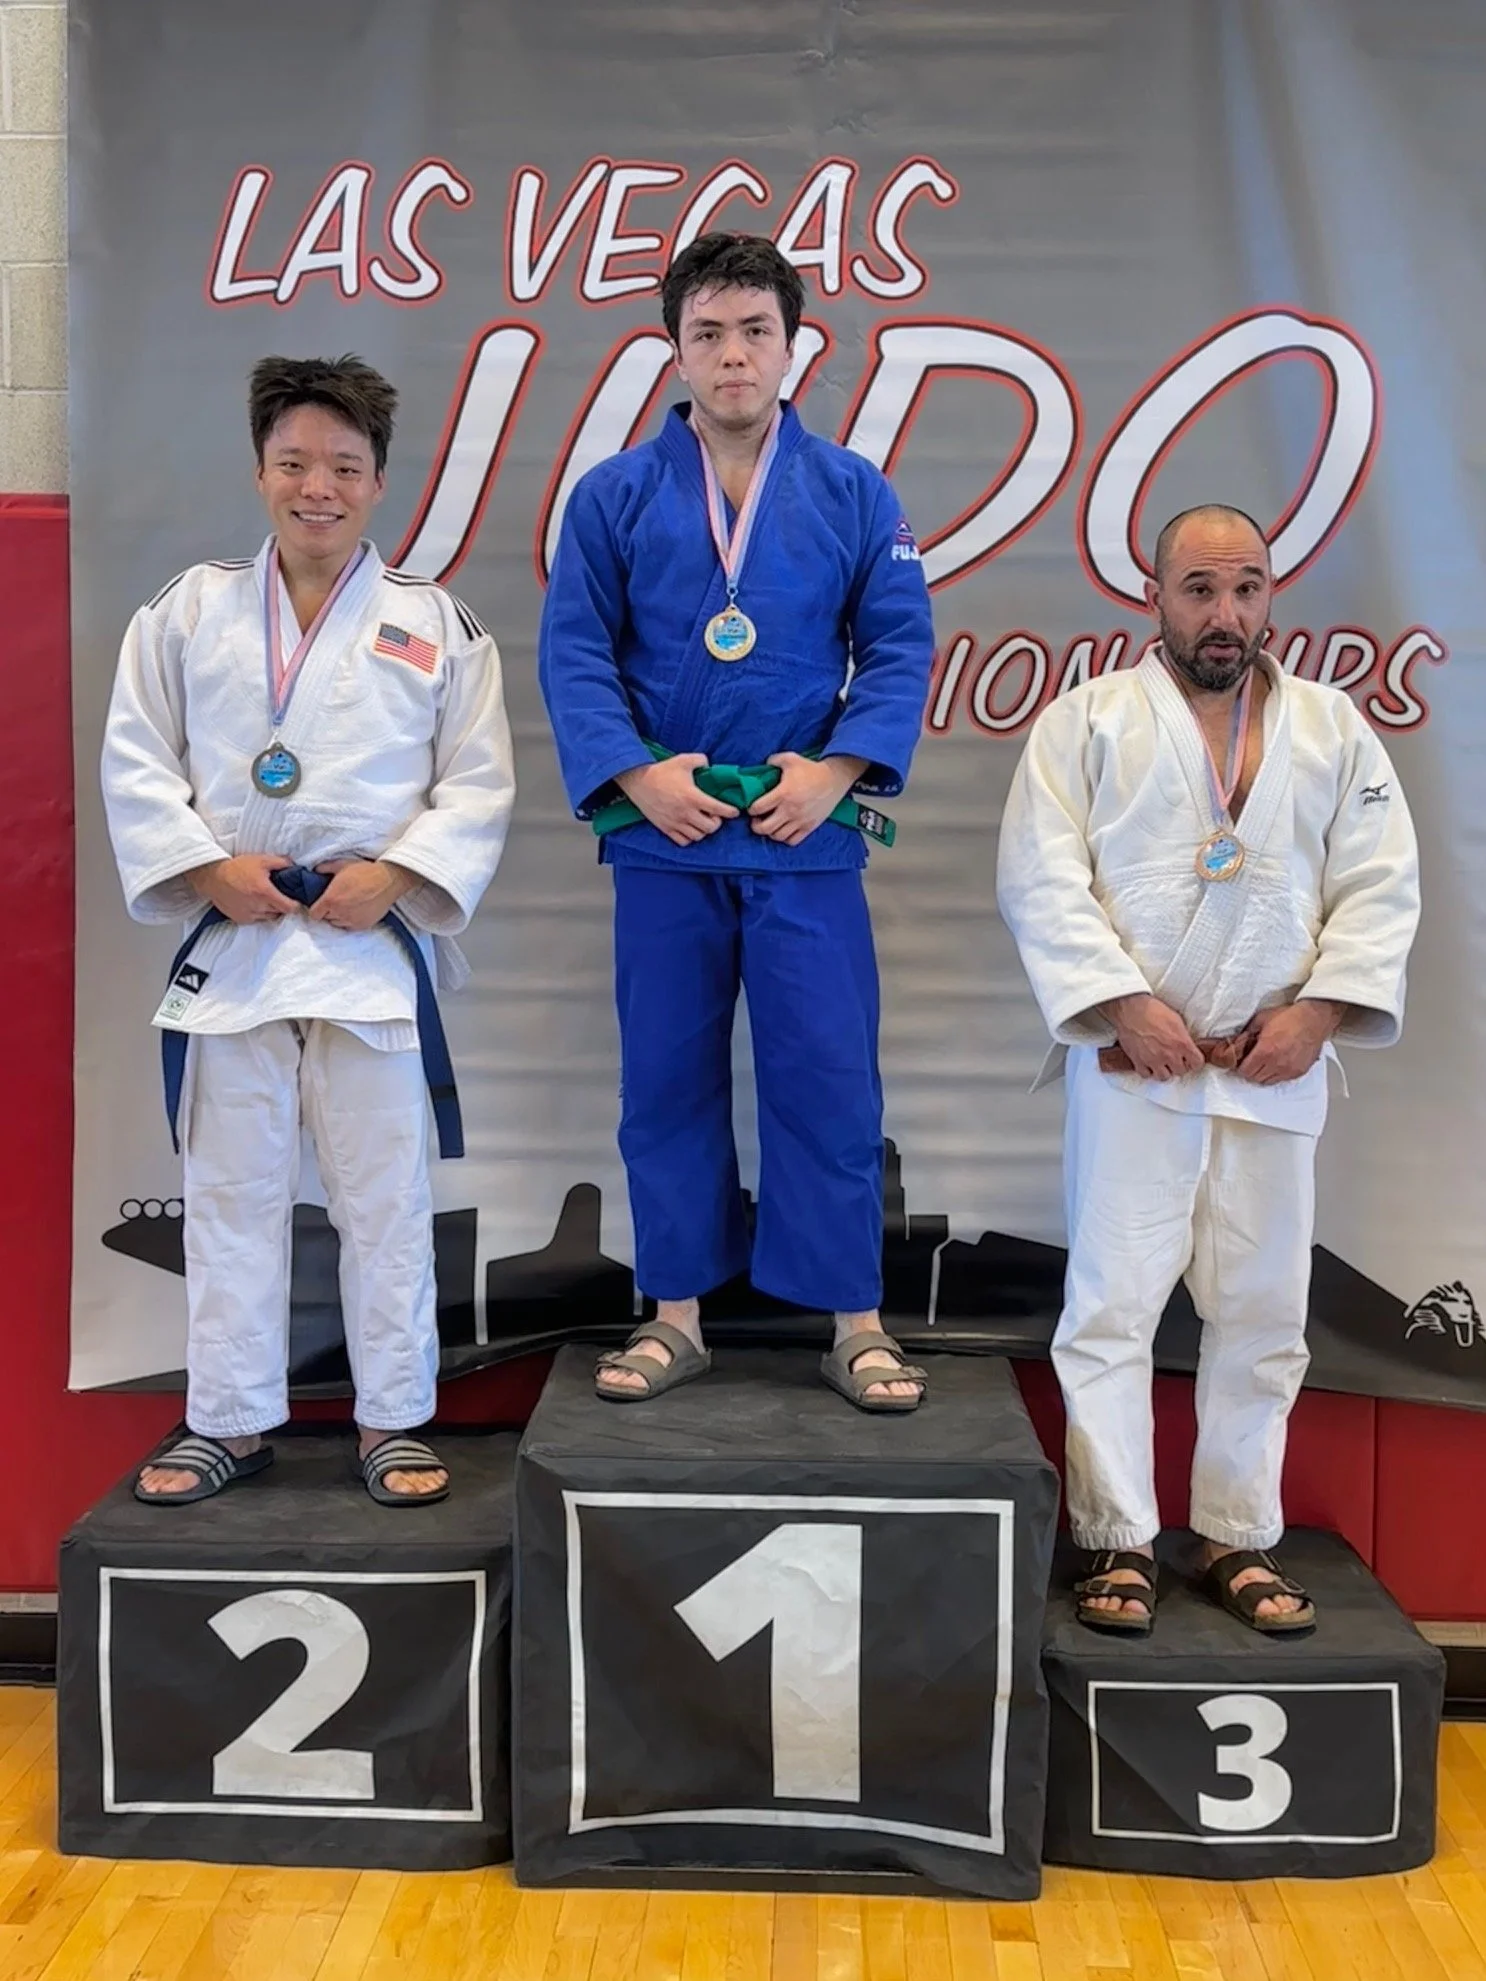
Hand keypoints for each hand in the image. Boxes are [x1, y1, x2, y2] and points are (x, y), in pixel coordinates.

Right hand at [187, 853, 295, 924]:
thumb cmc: (236, 868)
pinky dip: (259, 913)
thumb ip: (282, 863)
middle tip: (279, 894)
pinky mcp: (240, 919)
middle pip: (280, 912)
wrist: (213, 877)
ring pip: (269, 916)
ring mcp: (249, 914)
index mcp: (265, 892)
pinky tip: (254, 902)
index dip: (295, 904)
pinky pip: (256, 919)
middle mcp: (258, 906)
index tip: (295, 899)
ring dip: (271, 909)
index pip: (290, 908)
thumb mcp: (261, 860)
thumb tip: (295, 867)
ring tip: (265, 897)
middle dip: (282, 904)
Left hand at [309, 859, 417, 931]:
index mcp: (330, 899)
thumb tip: (316, 870)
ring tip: (348, 905)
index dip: (316, 908)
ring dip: (339, 916)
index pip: (314, 914)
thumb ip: (325, 868)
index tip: (321, 903)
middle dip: (328, 911)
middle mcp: (339, 913)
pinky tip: (357, 910)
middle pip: (326, 918)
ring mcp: (351, 920)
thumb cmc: (365, 871)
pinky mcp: (363, 925)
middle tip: (337, 900)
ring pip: (338, 923)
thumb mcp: (342, 865)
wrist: (388, 880)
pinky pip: (350, 927)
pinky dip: (351, 920)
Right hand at [615, 755, 737, 845]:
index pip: (718, 809)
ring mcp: (675, 822)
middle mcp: (685, 813)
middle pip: (710, 828)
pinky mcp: (665, 828)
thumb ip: (701, 760)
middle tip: (715, 815)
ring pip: (698, 836)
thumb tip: (710, 766)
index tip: (734, 811)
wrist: (638, 781)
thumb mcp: (683, 760)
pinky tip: (690, 828)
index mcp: (692, 797)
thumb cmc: (662, 771)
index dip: (730, 812)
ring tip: (702, 822)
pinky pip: (683, 841)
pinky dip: (690, 837)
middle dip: (716, 822)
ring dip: (703, 830)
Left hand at [748, 753, 865, 845]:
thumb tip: (763, 765)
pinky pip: (793, 841)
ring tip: (770, 825)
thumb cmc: (811, 769)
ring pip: (778, 836)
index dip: (751, 809)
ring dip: (770, 832)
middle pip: (765, 828)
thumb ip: (773, 760)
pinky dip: (785, 838)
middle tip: (756, 820)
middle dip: (756, 825)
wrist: (834, 780)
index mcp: (783, 793)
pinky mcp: (809, 826)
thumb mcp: (790, 758)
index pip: (758, 808)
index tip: (752, 807)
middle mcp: (790, 810)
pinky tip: (784, 830)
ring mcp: (800, 820)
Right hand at [1101, 992, 1204, 1080]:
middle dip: (1179, 1065)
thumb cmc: (1153, 1010)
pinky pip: (1146, 1074)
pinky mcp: (1138, 1061)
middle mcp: (1169, 1055)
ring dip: (1164, 1070)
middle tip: (1174, 1058)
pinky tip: (1148, 1063)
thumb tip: (1185, 1043)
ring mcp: (1153, 1060)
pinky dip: (1148, 1070)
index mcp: (1182, 1043)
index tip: (1191, 1059)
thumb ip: (1183, 1036)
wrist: (1131, 1009)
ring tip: (1161, 1063)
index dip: (1194, 1061)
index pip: (1197, 1063)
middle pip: (1181, 1071)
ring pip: (1164, 1077)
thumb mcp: (1176, 1019)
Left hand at [1237, 999, 1343, 1084]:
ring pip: (1268, 1081)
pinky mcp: (1299, 1072)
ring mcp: (1289, 1070)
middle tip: (1251, 1061)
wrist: (1313, 1019)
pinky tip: (1277, 1063)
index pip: (1245, 1071)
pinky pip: (1282, 1080)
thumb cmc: (1290, 1017)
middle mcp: (1277, 1064)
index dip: (1240, 1066)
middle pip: (1255, 1078)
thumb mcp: (1260, 1020)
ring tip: (1265, 1062)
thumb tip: (1236, 1042)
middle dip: (1250, 1070)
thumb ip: (1246, 1033)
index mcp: (1265, 1051)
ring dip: (1263, 1074)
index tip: (1241, 1061)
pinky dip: (1276, 1074)